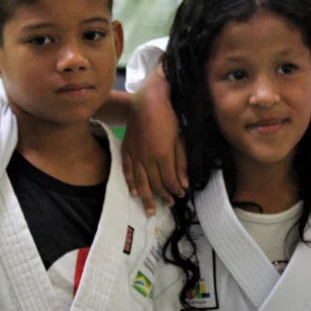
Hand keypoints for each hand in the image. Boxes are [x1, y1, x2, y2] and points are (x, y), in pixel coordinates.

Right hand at [121, 67, 186, 213]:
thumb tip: (183, 183)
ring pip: (140, 181)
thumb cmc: (168, 117)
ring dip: (146, 197)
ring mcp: (135, 155)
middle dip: (163, 196)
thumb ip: (181, 162)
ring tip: (150, 210)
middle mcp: (147, 159)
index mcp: (162, 156)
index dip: (175, 190)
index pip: (169, 181)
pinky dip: (130, 182)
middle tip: (169, 205)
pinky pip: (127, 170)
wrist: (148, 101)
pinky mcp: (127, 149)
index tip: (180, 196)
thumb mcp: (180, 139)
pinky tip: (134, 192)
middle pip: (154, 184)